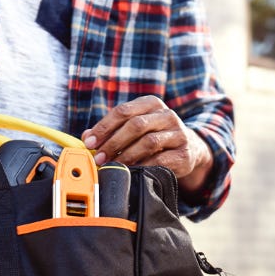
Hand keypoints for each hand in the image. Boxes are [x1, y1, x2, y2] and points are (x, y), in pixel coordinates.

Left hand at [81, 95, 212, 194]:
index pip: (123, 111)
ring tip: (112, 165)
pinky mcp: (184, 153)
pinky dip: (143, 166)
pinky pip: (160, 160)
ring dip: (126, 156)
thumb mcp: (133, 128)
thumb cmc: (153, 137)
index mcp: (151, 104)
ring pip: (148, 142)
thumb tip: (86, 137)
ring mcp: (178, 133)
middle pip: (136, 125)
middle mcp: (167, 115)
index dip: (104, 127)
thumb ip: (110, 130)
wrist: (188, 149)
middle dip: (113, 142)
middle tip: (99, 157)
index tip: (89, 142)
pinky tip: (131, 172)